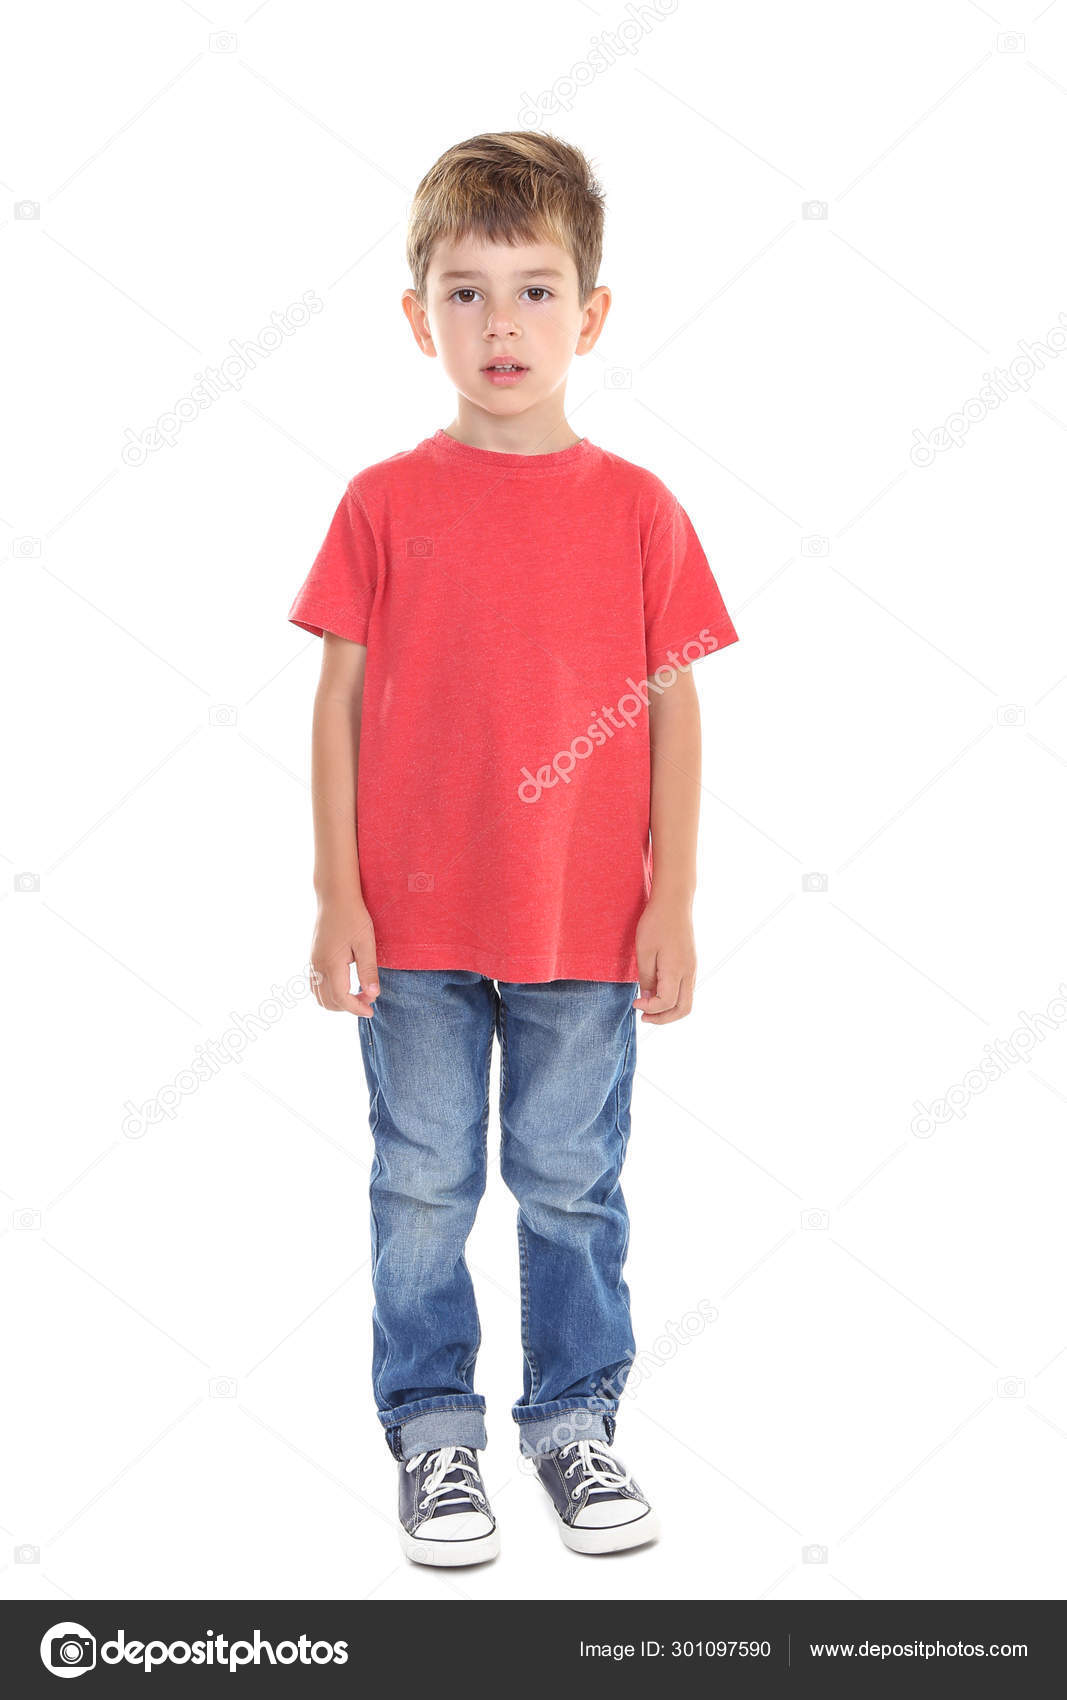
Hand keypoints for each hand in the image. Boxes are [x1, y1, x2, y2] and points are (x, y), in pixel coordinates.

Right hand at [310, 897, 379, 1017]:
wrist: (334, 897)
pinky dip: (328, 993)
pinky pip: (315, 985)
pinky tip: (345, 985)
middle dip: (348, 1007)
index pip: (341, 998)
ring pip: (319, 996)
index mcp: (331, 964)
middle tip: (368, 998)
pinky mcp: (312, 958)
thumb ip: (368, 970)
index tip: (372, 1009)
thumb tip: (373, 994)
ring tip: (358, 993)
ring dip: (337, 1002)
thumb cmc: (353, 917)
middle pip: (328, 1002)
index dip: (357, 1008)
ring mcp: (312, 963)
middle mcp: (318, 966)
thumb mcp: (366, 943)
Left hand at [632, 897, 695, 1023]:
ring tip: (649, 1007)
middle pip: (683, 1009)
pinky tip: (657, 992)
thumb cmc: (656, 924)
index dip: (650, 1009)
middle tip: (644, 1017)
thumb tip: (647, 998)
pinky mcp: (691, 964)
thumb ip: (646, 978)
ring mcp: (692, 969)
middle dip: (663, 1019)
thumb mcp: (644, 952)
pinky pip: (686, 990)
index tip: (635, 1003)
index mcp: (676, 970)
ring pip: (687, 1001)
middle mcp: (689, 973)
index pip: (666, 1003)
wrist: (674, 903)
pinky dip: (673, 999)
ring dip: (669, 1010)